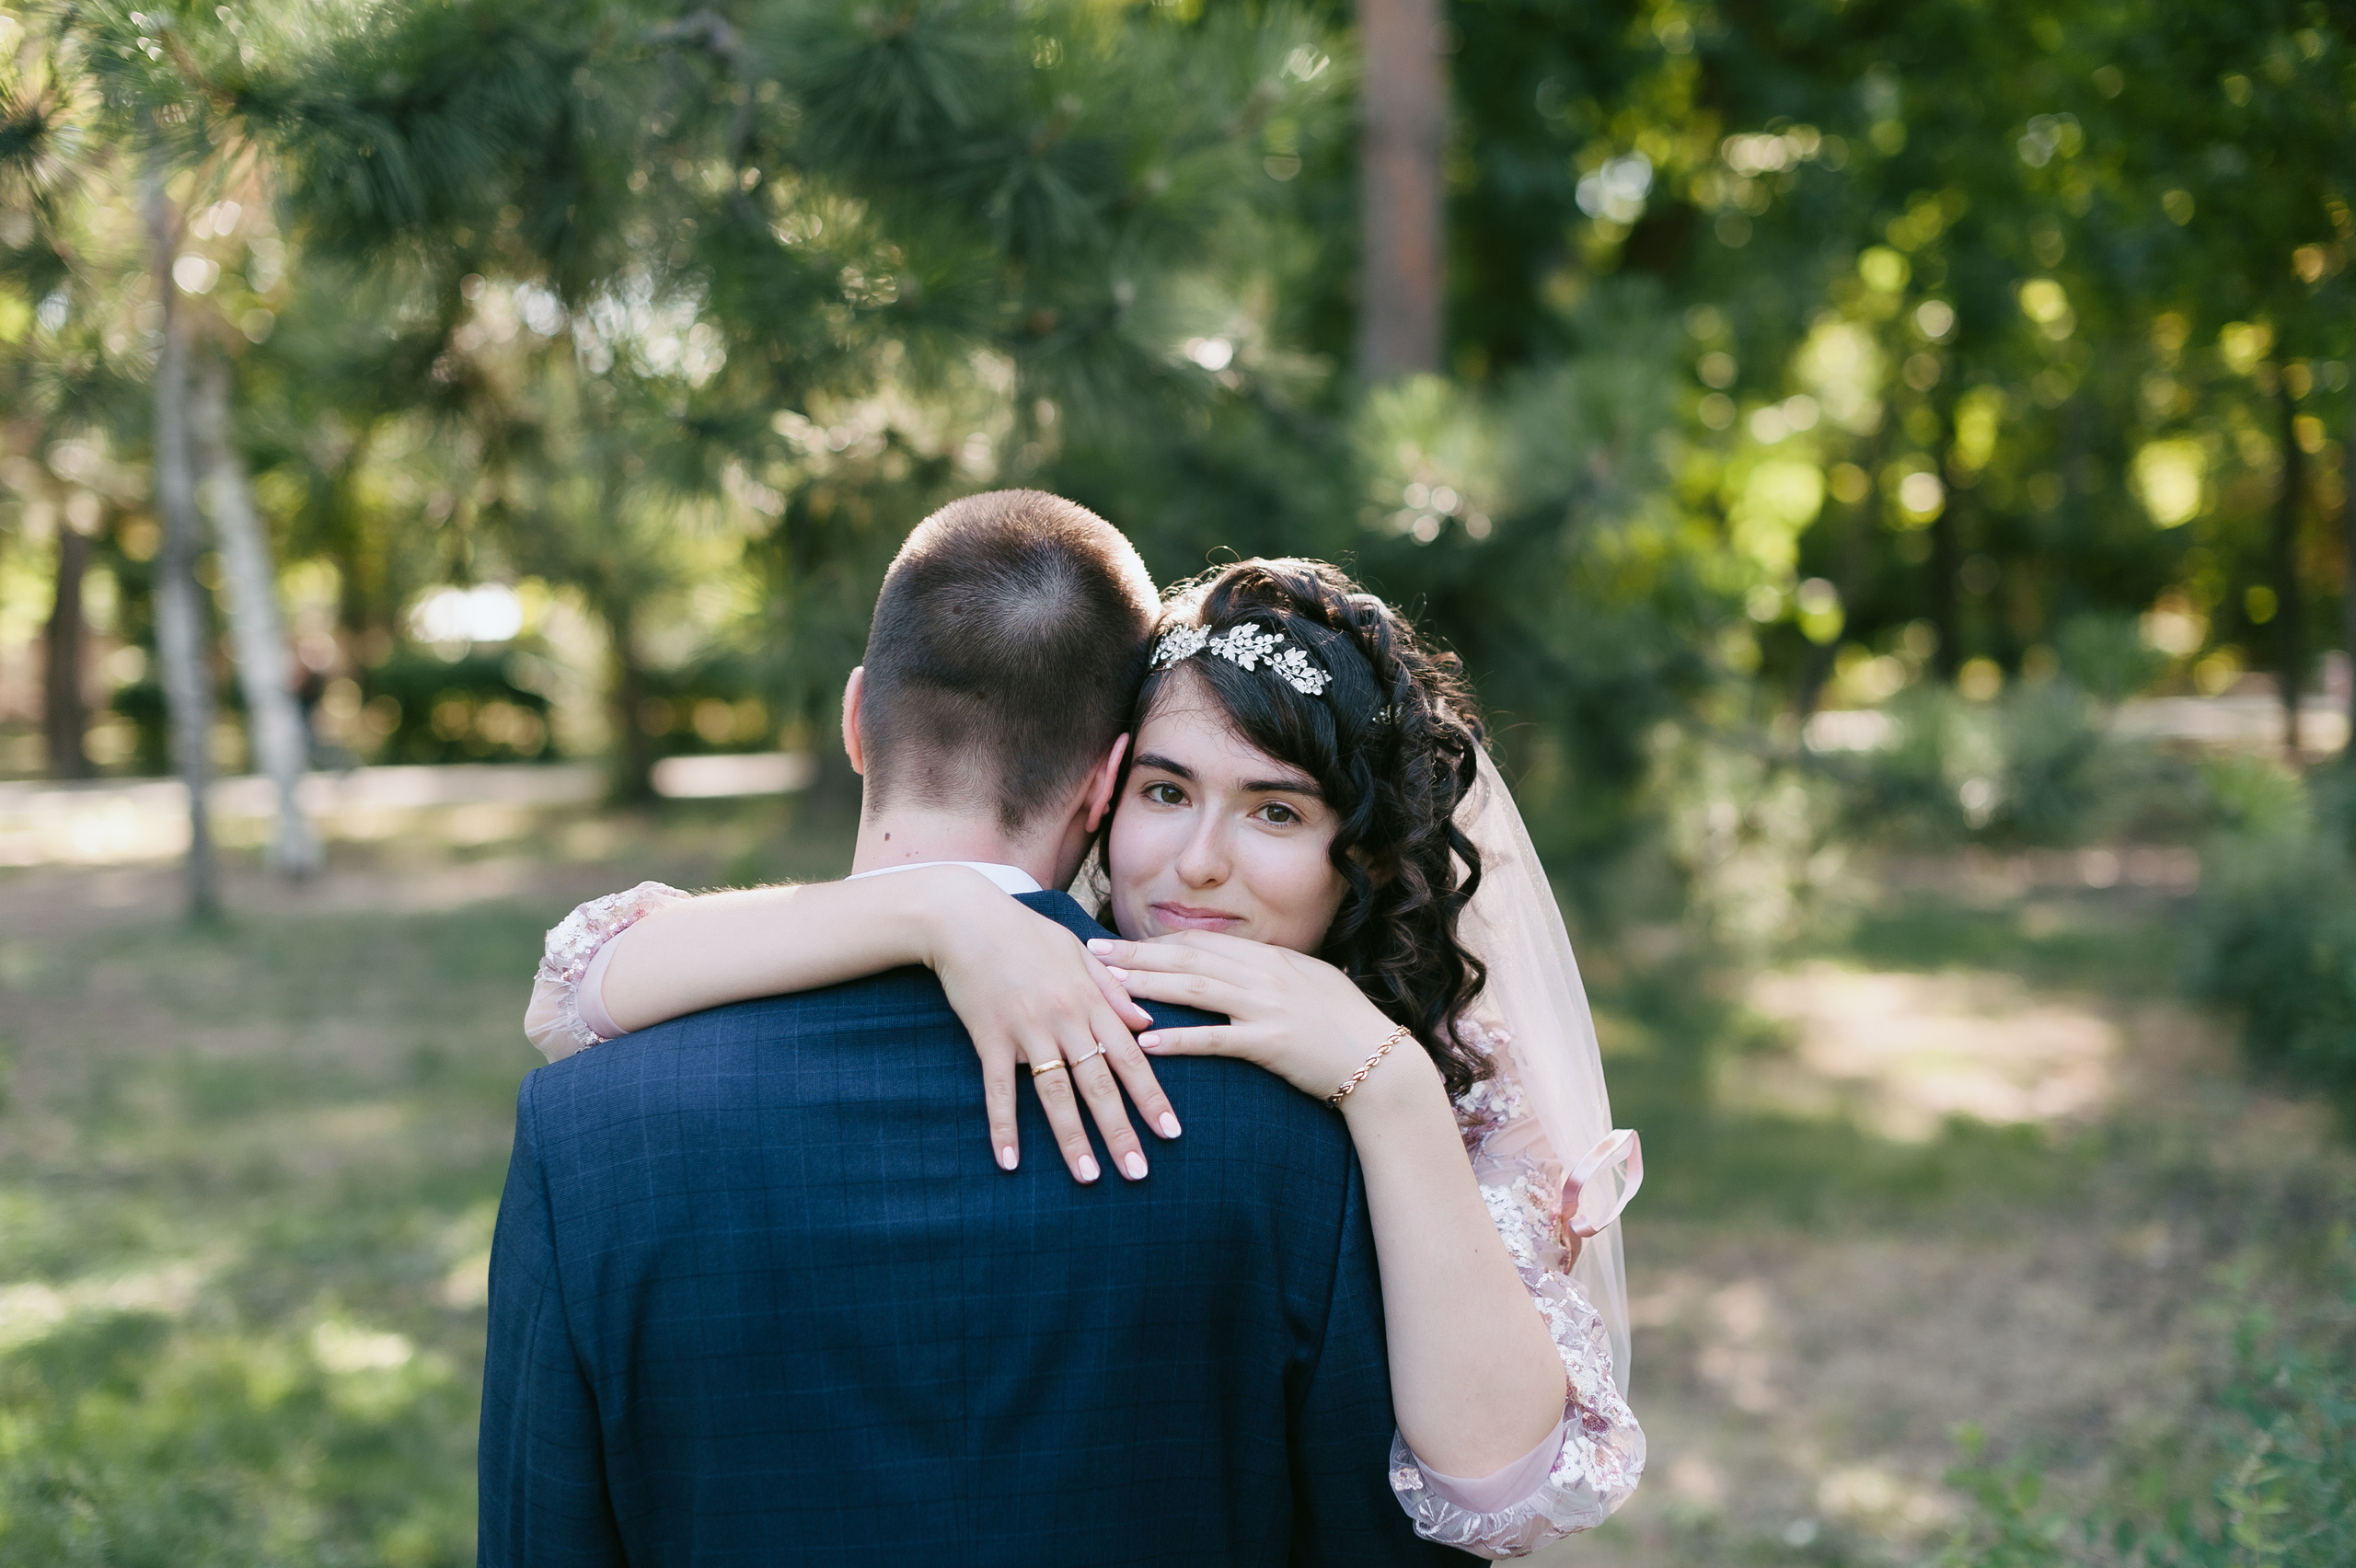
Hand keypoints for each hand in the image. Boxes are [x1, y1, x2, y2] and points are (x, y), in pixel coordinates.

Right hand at [923, 883, 1180, 1183]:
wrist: (965, 917)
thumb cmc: (1025, 932)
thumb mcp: (1078, 952)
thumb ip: (1113, 989)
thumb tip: (1146, 1020)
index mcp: (1090, 999)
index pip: (1130, 1057)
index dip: (1151, 1097)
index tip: (1170, 1133)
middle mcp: (1064, 1018)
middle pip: (1098, 1084)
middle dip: (1120, 1131)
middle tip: (1138, 1172)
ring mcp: (1026, 1030)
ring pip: (1055, 1093)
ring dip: (1072, 1138)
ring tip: (1088, 1176)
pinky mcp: (990, 1037)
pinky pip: (999, 1089)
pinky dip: (1003, 1126)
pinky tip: (1009, 1161)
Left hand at [1085, 929, 1410, 1104]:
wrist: (1382, 1063)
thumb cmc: (1348, 1025)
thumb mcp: (1311, 984)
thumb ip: (1274, 973)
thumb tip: (1242, 967)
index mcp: (1273, 958)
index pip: (1203, 943)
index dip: (1158, 943)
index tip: (1122, 944)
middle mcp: (1266, 974)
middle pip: (1188, 958)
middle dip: (1137, 954)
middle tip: (1093, 953)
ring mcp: (1268, 1007)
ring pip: (1195, 990)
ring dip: (1147, 986)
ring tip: (1107, 987)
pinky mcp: (1269, 1044)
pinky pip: (1215, 1039)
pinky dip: (1179, 1040)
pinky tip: (1146, 1044)